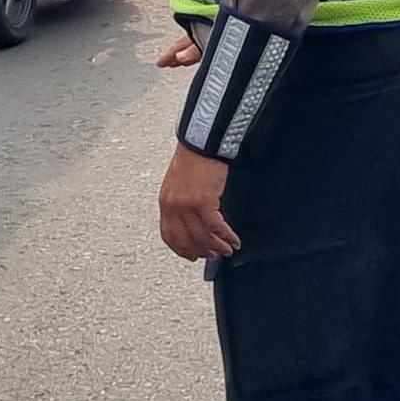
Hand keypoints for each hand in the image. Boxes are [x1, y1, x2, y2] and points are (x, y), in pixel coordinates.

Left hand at [158, 142, 240, 260]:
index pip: (169, 235)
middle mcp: (173, 207)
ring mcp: (187, 206)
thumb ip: (180, 203)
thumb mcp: (178, 184)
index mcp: (165, 203)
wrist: (200, 144)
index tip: (192, 256)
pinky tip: (234, 240)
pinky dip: (227, 236)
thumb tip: (192, 223)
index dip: (181, 249)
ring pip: (203, 236)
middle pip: (187, 240)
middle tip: (214, 255)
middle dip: (202, 251)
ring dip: (217, 246)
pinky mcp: (204, 202)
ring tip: (227, 250)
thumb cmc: (192, 160)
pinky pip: (216, 227)